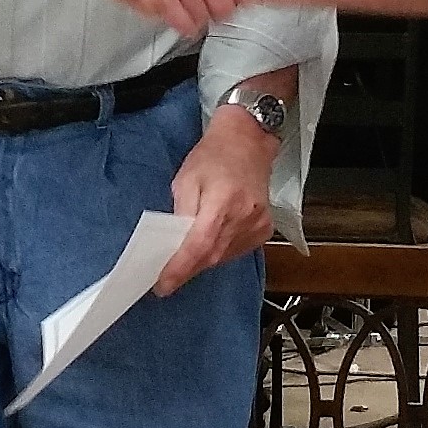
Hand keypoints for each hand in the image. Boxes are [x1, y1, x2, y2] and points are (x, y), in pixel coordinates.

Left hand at [154, 106, 277, 286]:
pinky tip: (212, 239)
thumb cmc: (214, 155)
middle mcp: (244, 216)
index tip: (163, 285)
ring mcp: (257, 225)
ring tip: (190, 251)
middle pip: (211, 256)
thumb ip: (181, 214)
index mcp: (223, 201)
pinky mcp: (263, 229)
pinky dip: (220, 251)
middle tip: (168, 273)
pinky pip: (236, 251)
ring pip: (223, 257)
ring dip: (203, 259)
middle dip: (187, 267)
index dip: (180, 269)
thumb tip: (175, 244)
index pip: (199, 246)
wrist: (248, 142)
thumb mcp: (186, 180)